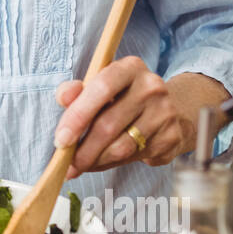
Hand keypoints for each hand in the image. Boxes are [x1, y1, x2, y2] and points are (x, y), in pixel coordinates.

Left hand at [53, 57, 193, 178]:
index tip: (61, 139)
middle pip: (109, 124)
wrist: (171, 110)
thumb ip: (76, 90)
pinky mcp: (170, 138)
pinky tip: (100, 163)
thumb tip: (64, 98)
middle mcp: (151, 87)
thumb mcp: (100, 86)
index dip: (78, 115)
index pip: (101, 88)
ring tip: (80, 165)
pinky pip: (133, 157)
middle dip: (83, 149)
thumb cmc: (123, 97)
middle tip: (66, 163)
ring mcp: (164, 113)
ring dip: (95, 161)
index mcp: (131, 67)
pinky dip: (111, 164)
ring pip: (121, 147)